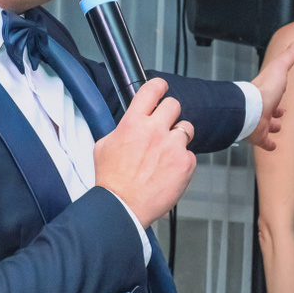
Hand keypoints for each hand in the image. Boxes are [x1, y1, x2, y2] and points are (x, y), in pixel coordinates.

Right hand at [92, 77, 195, 227]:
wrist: (123, 207)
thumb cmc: (112, 181)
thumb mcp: (104, 146)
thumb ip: (121, 129)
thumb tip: (129, 123)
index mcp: (133, 123)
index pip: (151, 90)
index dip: (158, 86)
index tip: (161, 88)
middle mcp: (154, 131)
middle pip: (174, 105)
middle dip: (169, 113)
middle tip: (164, 125)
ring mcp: (172, 147)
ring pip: (186, 128)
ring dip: (178, 137)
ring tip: (166, 152)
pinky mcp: (185, 163)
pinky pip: (189, 153)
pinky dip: (181, 160)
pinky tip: (169, 169)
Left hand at [247, 43, 293, 151]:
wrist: (253, 110)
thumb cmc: (265, 90)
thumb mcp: (279, 68)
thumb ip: (287, 58)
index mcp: (267, 93)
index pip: (273, 93)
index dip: (278, 94)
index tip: (281, 95)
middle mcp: (263, 108)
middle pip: (270, 110)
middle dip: (276, 112)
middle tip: (281, 113)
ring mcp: (260, 123)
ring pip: (268, 126)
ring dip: (273, 127)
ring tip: (279, 128)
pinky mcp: (259, 136)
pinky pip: (265, 142)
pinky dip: (269, 144)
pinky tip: (274, 147)